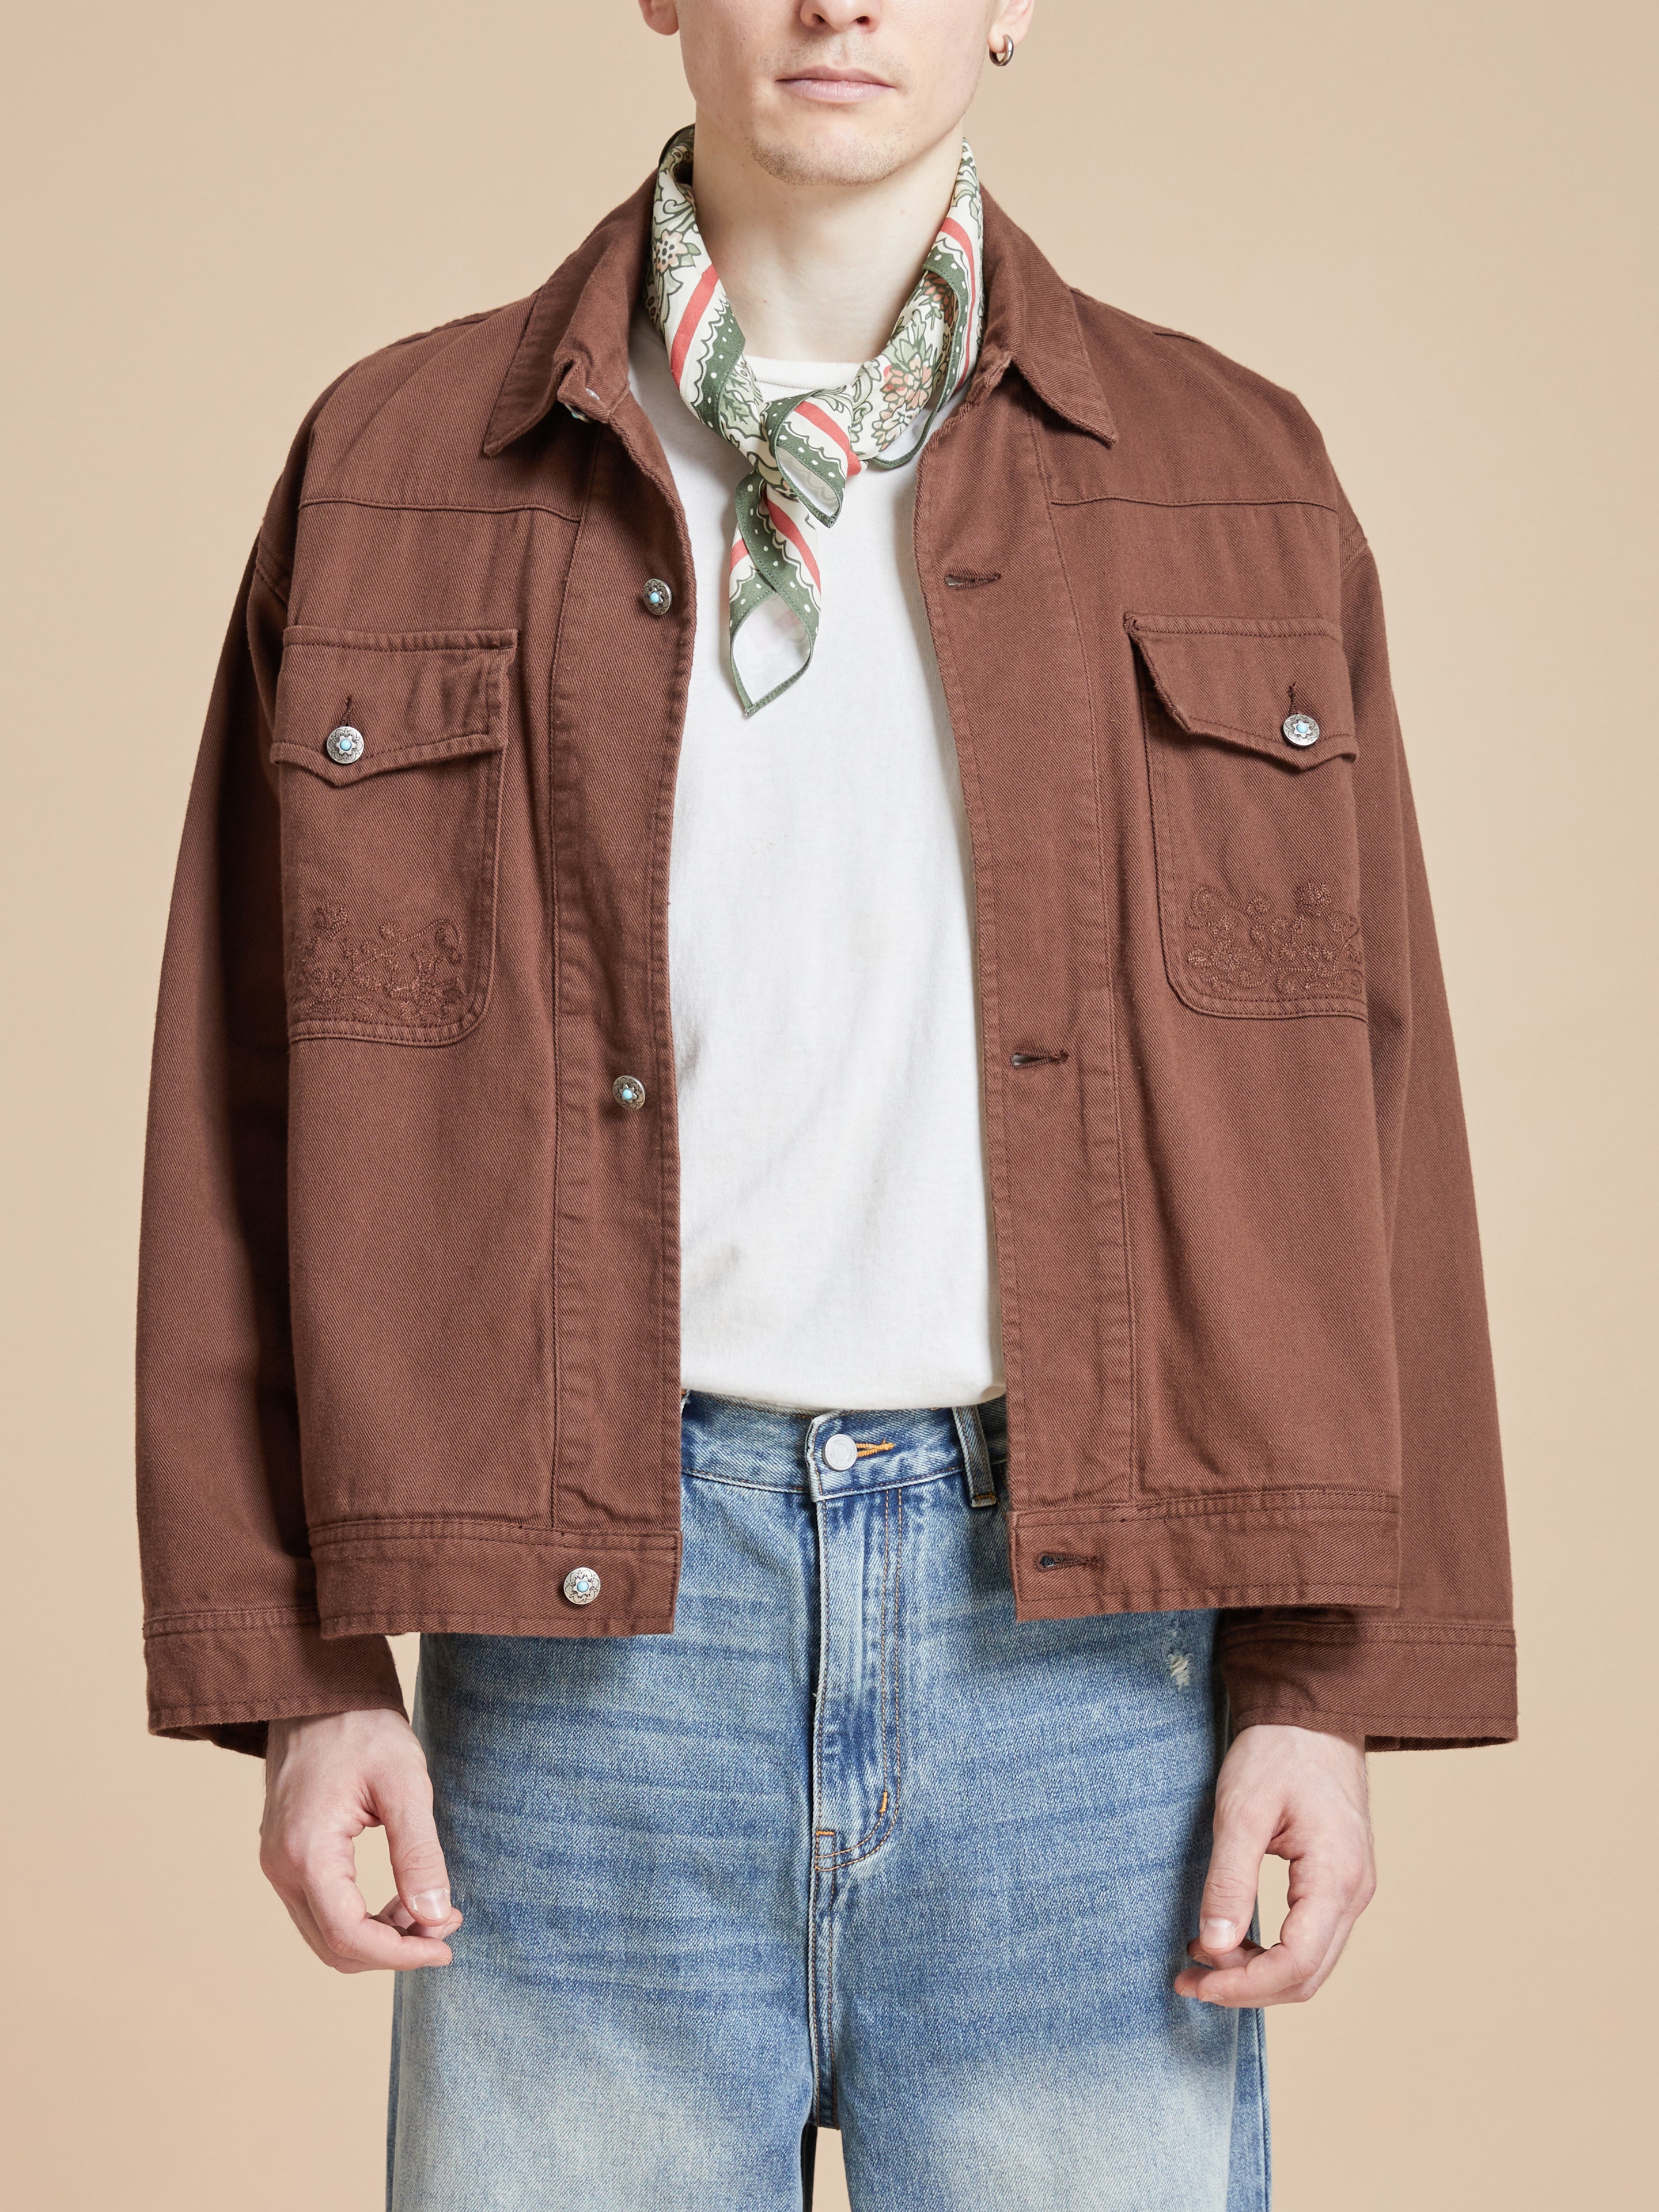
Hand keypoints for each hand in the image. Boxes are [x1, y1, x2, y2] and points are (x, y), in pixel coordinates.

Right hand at [260, 1708, 462, 1972]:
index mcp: (305, 1852)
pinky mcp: (286, 1856)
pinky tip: (401, 1896)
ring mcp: (278, 1863)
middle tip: (446, 1924)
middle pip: (334, 1946)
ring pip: (327, 1934)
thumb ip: (419, 1854)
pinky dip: (362, 1917)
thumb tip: (435, 1917)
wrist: (321, 1691)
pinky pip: (322, 1909)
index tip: (446, 1947)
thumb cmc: (364, 1727)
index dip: (401, 1954)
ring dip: (380, 1936)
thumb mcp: (405, 1783)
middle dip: (394, 1948)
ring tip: (430, 1909)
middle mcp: (281, 1867)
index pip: (349, 1935)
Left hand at [1174, 1722, 1375, 2006]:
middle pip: (1306, 1975)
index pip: (1296, 1964)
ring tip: (1202, 1960)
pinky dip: (1270, 1950)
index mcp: (1336, 1878)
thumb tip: (1215, 1946)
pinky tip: (1230, 1938)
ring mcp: (1352, 1889)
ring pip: (1310, 1962)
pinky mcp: (1339, 1882)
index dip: (1244, 1986)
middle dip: (1246, 1988)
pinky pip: (1310, 1937)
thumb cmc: (1277, 1753)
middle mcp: (1354, 1893)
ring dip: (1257, 1973)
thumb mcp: (1241, 1812)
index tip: (1195, 1983)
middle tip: (1189, 1980)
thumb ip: (1230, 1880)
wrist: (1311, 1715)